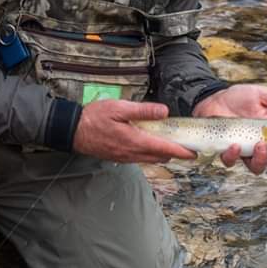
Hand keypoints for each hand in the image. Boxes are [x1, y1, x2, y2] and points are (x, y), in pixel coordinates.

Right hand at [73, 99, 196, 163]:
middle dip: (174, 154)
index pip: (164, 148)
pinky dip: (150, 154)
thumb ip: (143, 111)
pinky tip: (150, 144)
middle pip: (160, 157)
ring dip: (162, 154)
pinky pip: (140, 158)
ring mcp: (125, 157)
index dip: (181, 152)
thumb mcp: (120, 108)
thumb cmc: (95, 117)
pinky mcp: (119, 157)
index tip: (194, 153)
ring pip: (150, 159)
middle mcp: (132, 153)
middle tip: (186, 147)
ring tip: (171, 145)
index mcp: (135, 140)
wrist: (73, 130)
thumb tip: (164, 112)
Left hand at [193, 84, 266, 173]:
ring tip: (259, 144)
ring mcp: (244, 151)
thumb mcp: (262, 96)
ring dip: (261, 159)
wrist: (212, 98)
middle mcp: (262, 146)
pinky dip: (234, 156)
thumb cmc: (239, 98)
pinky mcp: (226, 152)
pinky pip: (232, 161)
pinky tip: (235, 145)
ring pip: (257, 168)